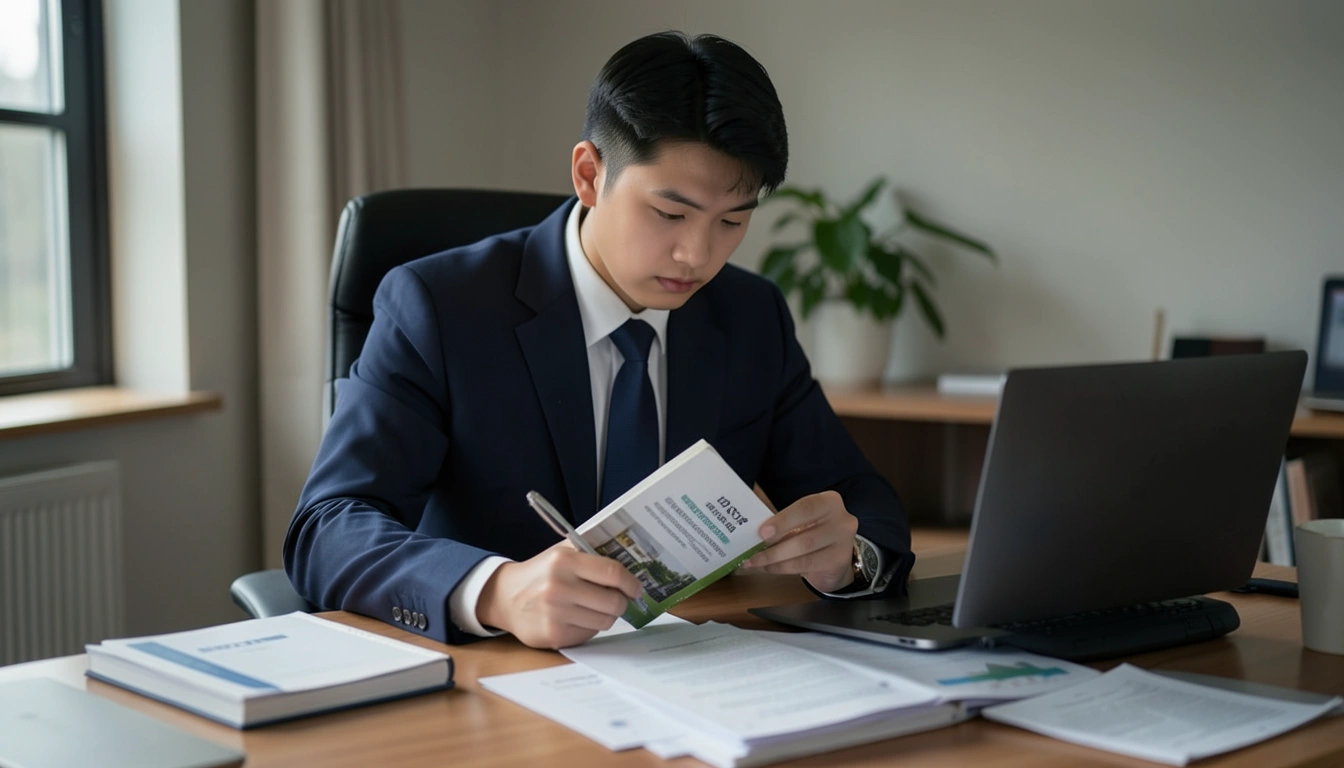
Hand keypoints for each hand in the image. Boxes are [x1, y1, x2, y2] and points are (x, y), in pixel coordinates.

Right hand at [476, 541, 643, 648]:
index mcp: (564, 561)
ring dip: (607, 615)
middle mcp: (559, 587)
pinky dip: (589, 627)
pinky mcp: (554, 636)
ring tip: (596, 608)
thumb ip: (591, 554)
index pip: (612, 573)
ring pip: (604, 621)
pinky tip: (578, 618)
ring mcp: (556, 614)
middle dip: (622, 602)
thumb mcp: (561, 553)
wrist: (505, 597)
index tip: (636, 588)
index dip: (631, 582)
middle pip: (613, 601)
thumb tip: (631, 563)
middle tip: (620, 599)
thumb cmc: (541, 573)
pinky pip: (589, 634)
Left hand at [740, 490, 857, 592]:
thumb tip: (750, 529)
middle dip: (775, 546)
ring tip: (754, 562)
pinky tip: (768, 568)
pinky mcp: (839, 561)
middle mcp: (842, 520)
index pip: (805, 507)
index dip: (783, 520)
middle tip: (752, 553)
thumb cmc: (812, 532)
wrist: (835, 555)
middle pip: (805, 535)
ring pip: (804, 553)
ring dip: (775, 559)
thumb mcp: (801, 521)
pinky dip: (783, 568)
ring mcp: (844, 542)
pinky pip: (806, 565)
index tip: (762, 532)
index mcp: (829, 501)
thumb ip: (783, 521)